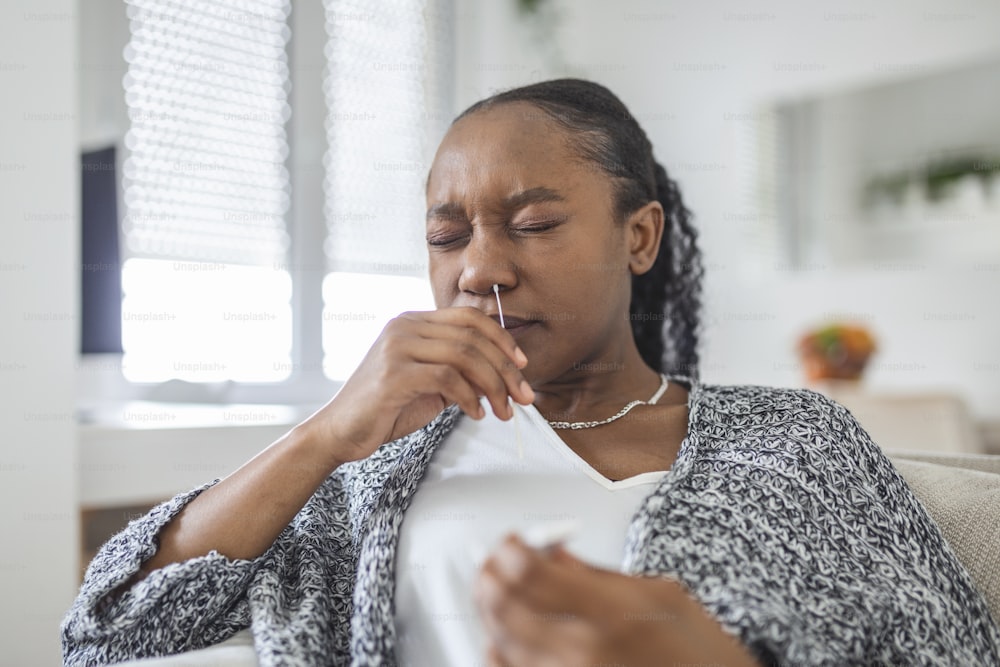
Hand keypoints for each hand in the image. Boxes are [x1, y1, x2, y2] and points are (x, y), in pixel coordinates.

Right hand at [300, 307, 534, 466]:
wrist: (340, 432)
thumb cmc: (385, 409)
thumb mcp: (429, 385)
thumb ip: (460, 372)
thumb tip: (503, 376)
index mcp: (413, 322)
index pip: (469, 318)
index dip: (502, 339)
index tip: (523, 365)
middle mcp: (404, 327)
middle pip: (472, 337)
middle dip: (506, 369)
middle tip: (524, 397)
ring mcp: (396, 347)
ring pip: (464, 355)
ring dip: (494, 386)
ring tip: (505, 411)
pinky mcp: (393, 374)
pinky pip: (447, 378)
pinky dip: (470, 398)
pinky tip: (477, 414)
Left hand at [474, 535, 762, 666]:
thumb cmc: (702, 655)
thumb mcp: (665, 596)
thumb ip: (601, 575)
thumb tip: (553, 553)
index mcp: (613, 613)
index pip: (530, 572)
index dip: (510, 549)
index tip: (511, 540)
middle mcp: (584, 651)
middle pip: (505, 605)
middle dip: (491, 574)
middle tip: (494, 560)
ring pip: (500, 640)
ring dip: (491, 608)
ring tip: (497, 588)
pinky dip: (498, 650)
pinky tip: (502, 635)